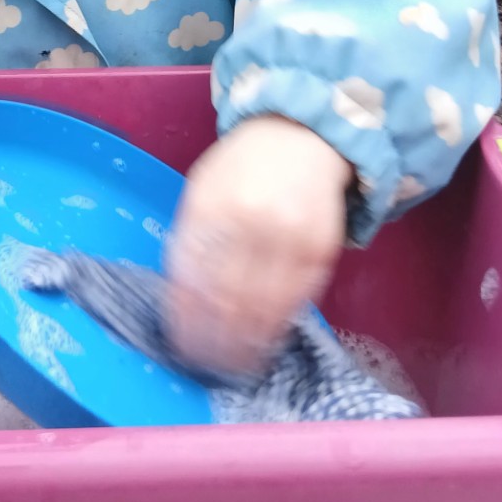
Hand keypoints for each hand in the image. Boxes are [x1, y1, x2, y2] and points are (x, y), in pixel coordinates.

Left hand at [165, 116, 351, 375]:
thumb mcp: (203, 189)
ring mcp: (290, 236)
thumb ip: (192, 238)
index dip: (186, 317)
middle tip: (206, 363)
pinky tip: (266, 341)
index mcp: (211, 206)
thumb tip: (181, 299)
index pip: (192, 276)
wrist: (300, 137)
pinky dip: (279, 326)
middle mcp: (251, 221)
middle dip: (215, 339)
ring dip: (247, 343)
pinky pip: (297, 299)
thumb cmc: (241, 168)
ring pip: (265, 307)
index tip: (180, 343)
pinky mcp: (321, 249)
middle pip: (228, 298)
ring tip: (234, 364)